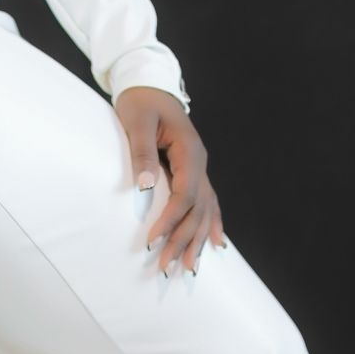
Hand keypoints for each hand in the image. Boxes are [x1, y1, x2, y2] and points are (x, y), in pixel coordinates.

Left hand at [114, 86, 226, 274]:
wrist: (148, 84)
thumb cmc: (140, 102)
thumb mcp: (136, 122)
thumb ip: (142, 152)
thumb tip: (145, 185)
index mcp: (189, 150)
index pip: (184, 194)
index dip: (170, 220)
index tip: (152, 242)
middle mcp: (199, 162)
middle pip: (196, 208)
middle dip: (183, 240)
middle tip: (167, 268)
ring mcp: (198, 166)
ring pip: (204, 209)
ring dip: (198, 239)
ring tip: (190, 269)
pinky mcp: (192, 169)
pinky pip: (207, 200)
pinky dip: (212, 223)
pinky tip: (218, 242)